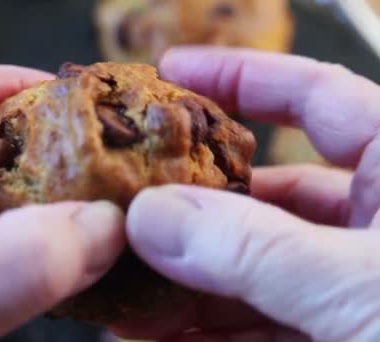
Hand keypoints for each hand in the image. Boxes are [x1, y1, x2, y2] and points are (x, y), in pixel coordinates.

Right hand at [114, 48, 379, 340]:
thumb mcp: (372, 292)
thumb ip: (260, 252)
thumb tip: (155, 217)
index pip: (313, 97)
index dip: (239, 77)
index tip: (171, 72)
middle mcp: (372, 227)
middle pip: (258, 195)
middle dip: (185, 204)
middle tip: (124, 207)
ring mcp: (344, 289)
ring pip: (244, 269)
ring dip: (179, 281)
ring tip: (120, 285)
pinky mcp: (325, 338)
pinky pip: (249, 327)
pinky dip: (199, 332)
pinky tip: (153, 334)